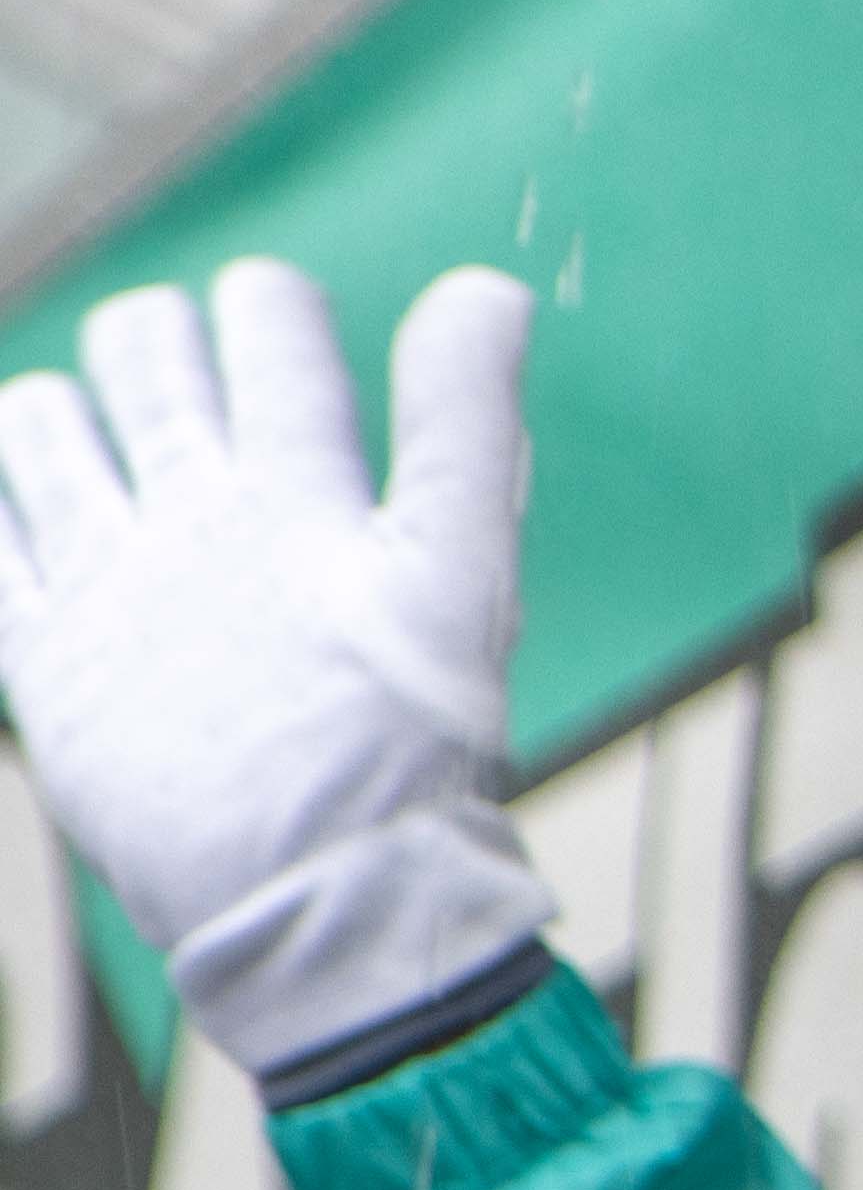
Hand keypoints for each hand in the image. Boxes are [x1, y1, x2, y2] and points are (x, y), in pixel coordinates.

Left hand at [0, 262, 550, 1086]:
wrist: (325, 903)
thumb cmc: (416, 747)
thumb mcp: (472, 580)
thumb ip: (468, 423)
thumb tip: (489, 286)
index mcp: (300, 495)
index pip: (266, 332)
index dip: (268, 304)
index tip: (274, 318)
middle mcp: (190, 521)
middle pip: (144, 357)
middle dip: (163, 337)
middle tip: (183, 366)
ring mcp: (102, 588)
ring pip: (40, 428)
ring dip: (63, 404)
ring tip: (90, 429)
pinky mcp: (41, 662)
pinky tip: (16, 497)